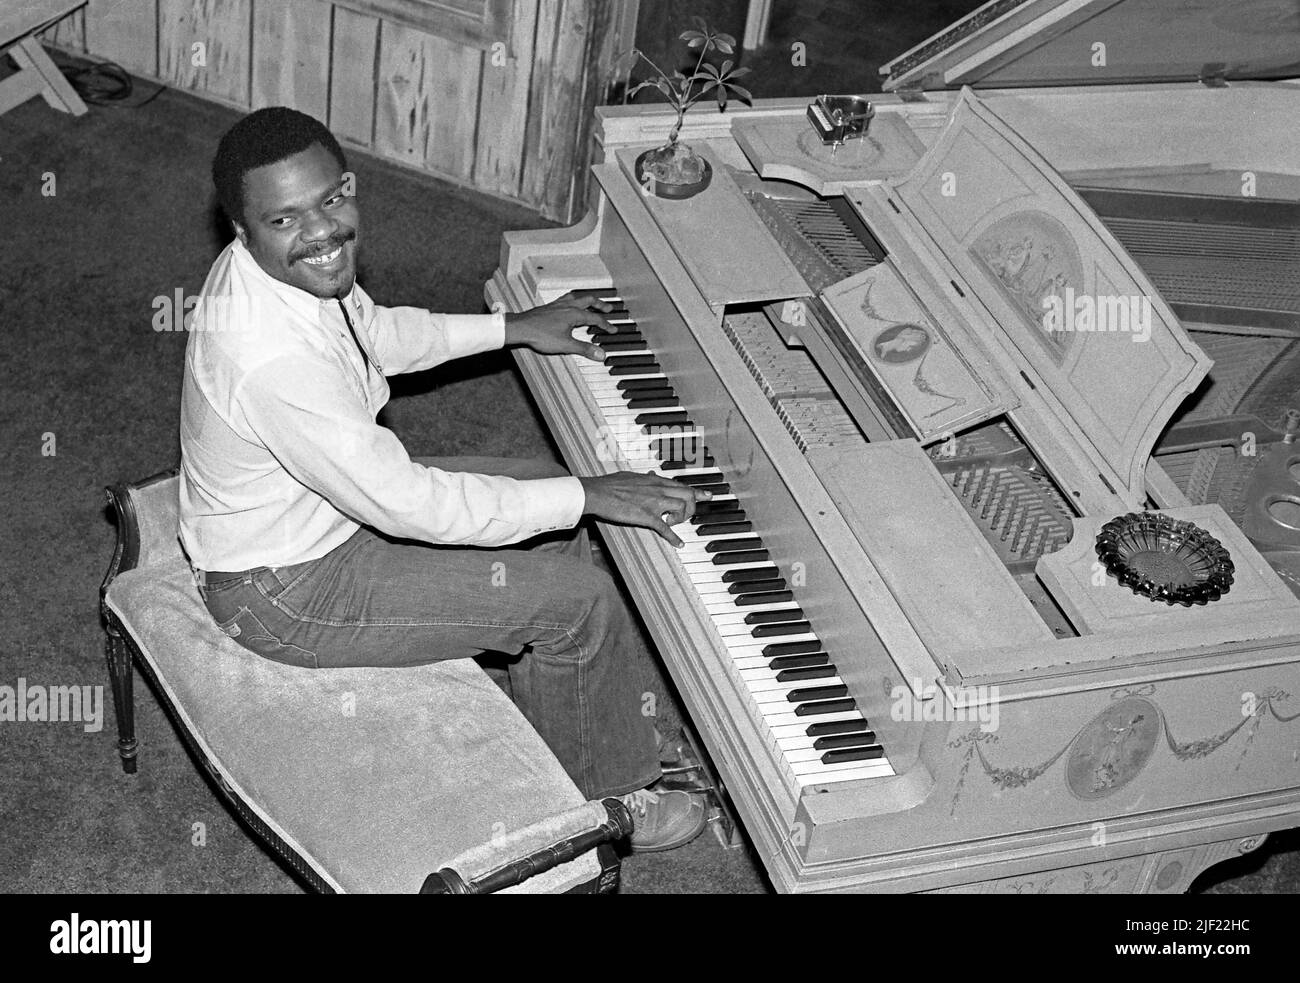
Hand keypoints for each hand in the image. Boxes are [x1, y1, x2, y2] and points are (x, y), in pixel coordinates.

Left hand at [503, 291, 614, 360]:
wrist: (521, 327)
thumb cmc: (540, 334)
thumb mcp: (566, 345)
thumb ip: (584, 349)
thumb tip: (600, 354)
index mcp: (574, 314)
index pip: (595, 319)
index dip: (606, 325)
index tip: (613, 330)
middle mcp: (567, 306)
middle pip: (589, 301)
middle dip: (601, 305)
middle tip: (609, 308)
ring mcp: (558, 305)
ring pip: (577, 297)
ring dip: (587, 299)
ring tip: (591, 301)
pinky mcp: (550, 306)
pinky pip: (566, 298)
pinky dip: (573, 299)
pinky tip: (570, 304)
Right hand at [578, 472, 712, 547]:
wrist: (597, 492)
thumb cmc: (609, 484)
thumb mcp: (629, 476)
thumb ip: (642, 478)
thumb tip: (649, 475)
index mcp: (654, 480)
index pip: (681, 484)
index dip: (697, 491)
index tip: (707, 495)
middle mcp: (658, 489)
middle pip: (688, 494)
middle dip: (693, 505)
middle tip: (691, 514)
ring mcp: (654, 502)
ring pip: (682, 507)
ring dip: (681, 518)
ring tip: (672, 523)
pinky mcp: (646, 515)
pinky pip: (665, 527)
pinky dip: (674, 537)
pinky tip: (679, 544)